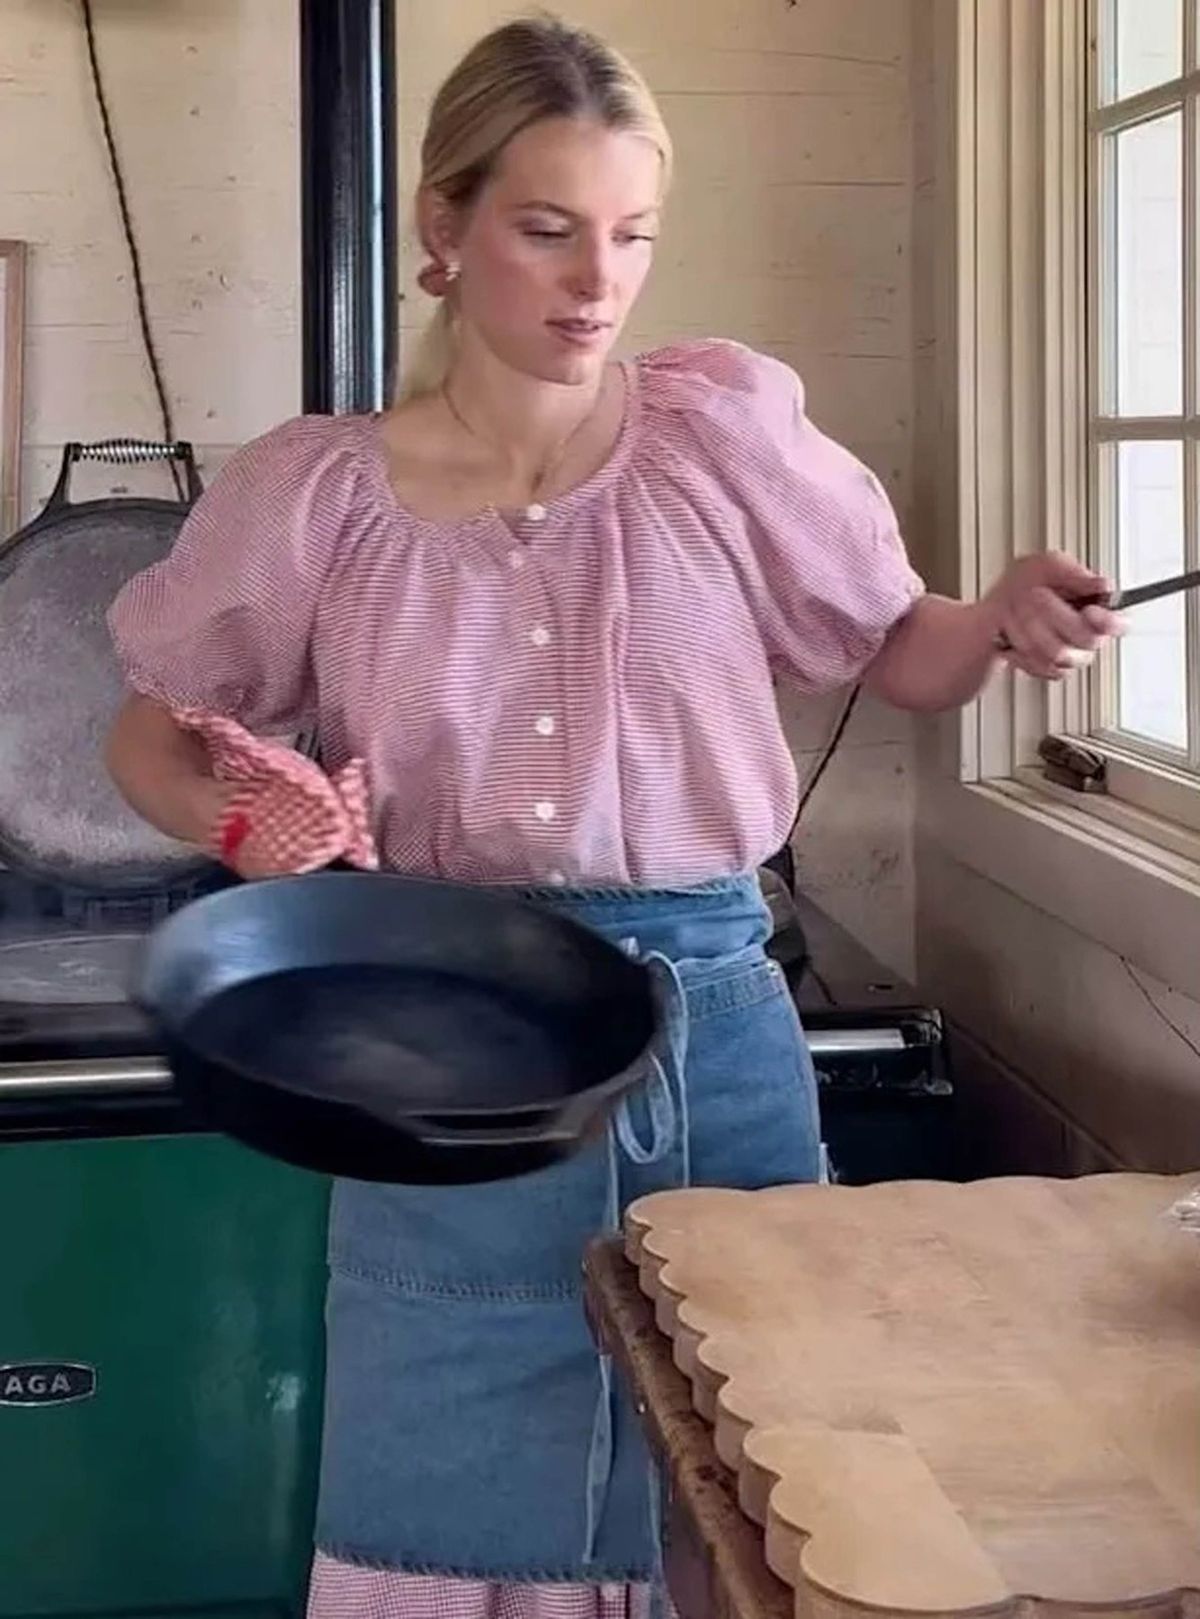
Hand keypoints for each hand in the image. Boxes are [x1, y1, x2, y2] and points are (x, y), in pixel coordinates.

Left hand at [986, 553, 1124, 679]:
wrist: (998, 605)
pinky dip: (1019, 646)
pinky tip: (1013, 632)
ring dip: (1030, 627)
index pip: (1118, 624)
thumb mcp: (1049, 566)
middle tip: (1036, 595)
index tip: (1089, 610)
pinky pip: (1039, 665)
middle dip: (1055, 614)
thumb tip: (1102, 585)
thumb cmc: (1027, 583)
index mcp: (1097, 609)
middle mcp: (1087, 636)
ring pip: (1058, 653)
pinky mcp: (1048, 669)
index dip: (1108, 621)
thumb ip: (1075, 575)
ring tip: (1016, 610)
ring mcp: (1069, 656)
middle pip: (1087, 639)